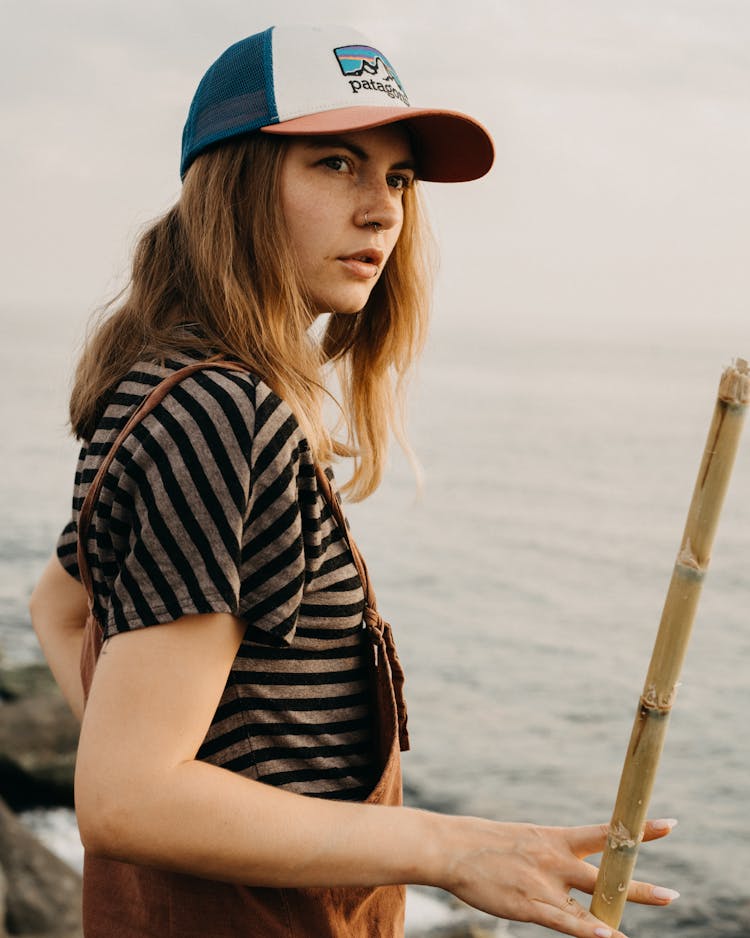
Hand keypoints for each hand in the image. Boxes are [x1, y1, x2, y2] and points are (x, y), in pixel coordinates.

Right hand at [436, 816, 678, 937]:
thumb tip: (570, 871)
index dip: (639, 831)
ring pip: (592, 902)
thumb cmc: (485, 845)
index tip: (671, 825)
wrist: (451, 847)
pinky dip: (589, 932)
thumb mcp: (525, 840)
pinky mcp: (529, 906)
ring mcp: (544, 884)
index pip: (605, 833)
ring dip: (622, 915)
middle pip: (607, 873)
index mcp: (556, 838)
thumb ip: (551, 857)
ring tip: (644, 925)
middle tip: (674, 897)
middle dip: (640, 887)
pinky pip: (565, 922)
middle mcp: (556, 859)